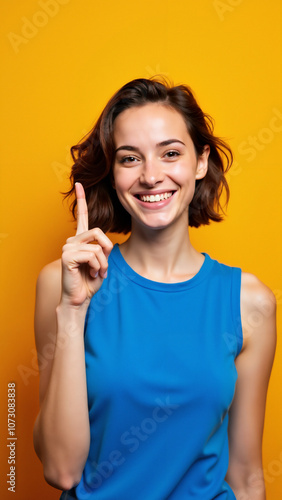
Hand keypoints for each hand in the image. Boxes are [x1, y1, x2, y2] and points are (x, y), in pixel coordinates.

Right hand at [60, 182, 112, 306]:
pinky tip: (91, 274)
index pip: (81, 216)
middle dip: (106, 250)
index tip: (79, 184)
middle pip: (98, 232)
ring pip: (97, 246)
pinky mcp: (67, 256)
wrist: (80, 299)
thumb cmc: (90, 282)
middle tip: (103, 267)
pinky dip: (97, 266)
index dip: (81, 200)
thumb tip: (108, 244)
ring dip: (103, 263)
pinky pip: (92, 255)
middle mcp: (71, 240)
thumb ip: (103, 249)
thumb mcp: (102, 262)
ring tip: (97, 273)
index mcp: (80, 240)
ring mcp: (67, 247)